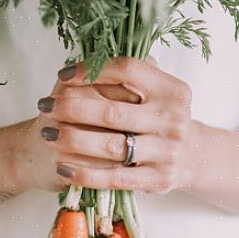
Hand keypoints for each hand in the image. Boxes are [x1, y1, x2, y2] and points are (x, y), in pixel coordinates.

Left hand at [34, 57, 193, 193]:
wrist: (194, 155)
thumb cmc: (161, 116)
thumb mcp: (159, 90)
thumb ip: (130, 74)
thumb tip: (87, 57)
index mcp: (172, 90)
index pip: (126, 70)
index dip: (91, 70)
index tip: (63, 74)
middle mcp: (173, 119)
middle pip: (112, 111)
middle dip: (71, 108)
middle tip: (44, 106)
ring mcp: (166, 151)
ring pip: (111, 145)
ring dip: (73, 140)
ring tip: (47, 134)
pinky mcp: (157, 179)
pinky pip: (114, 178)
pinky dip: (85, 173)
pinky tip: (62, 167)